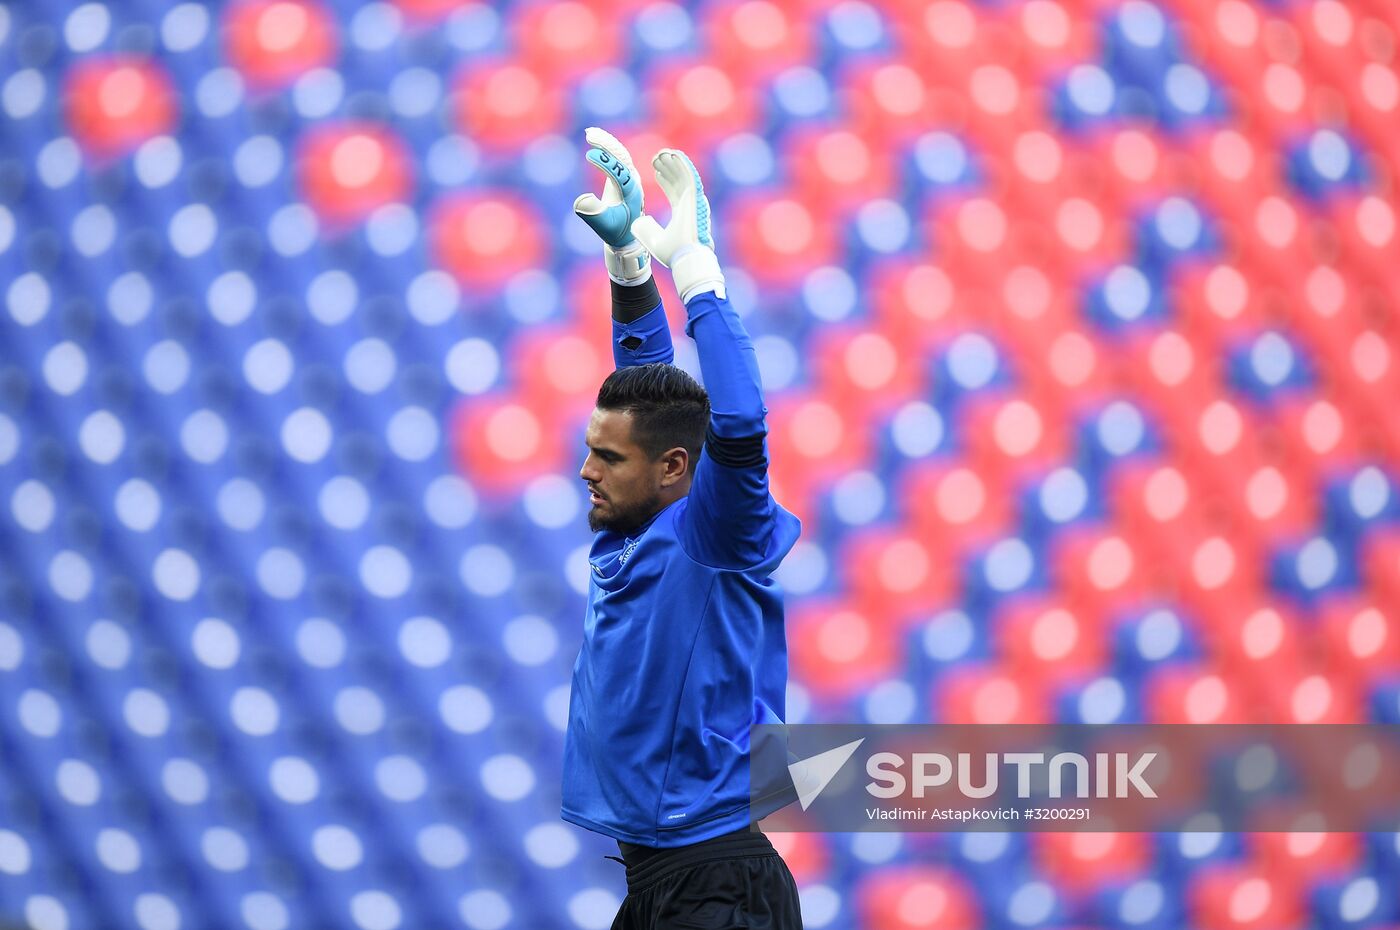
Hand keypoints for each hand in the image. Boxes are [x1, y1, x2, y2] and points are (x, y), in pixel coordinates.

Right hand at [573, 128, 650, 282]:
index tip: (589, 154)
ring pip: (619, 154)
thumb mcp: (604, 226)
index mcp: (631, 192)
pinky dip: (605, 146)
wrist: (626, 235)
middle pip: (622, 157)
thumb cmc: (615, 231)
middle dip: (607, 146)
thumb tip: (582, 200)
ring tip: (590, 133)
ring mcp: (628, 176)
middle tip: (590, 136)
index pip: (619, 172)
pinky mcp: (622, 174)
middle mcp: (632, 181)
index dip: (606, 163)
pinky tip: (592, 136)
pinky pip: (615, 156)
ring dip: (606, 142)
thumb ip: (594, 215)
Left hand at [630, 149, 724, 301]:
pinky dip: (682, 164)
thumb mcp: (652, 239)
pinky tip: (673, 154)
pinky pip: (689, 176)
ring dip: (673, 164)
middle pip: (678, 181)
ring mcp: (693, 201)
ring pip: (683, 176)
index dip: (665, 180)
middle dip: (668, 169)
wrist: (685, 258)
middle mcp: (689, 205)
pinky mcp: (694, 198)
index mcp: (681, 213)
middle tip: (656, 159)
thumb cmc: (673, 254)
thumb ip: (645, 229)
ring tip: (661, 153)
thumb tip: (638, 221)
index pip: (673, 192)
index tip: (656, 171)